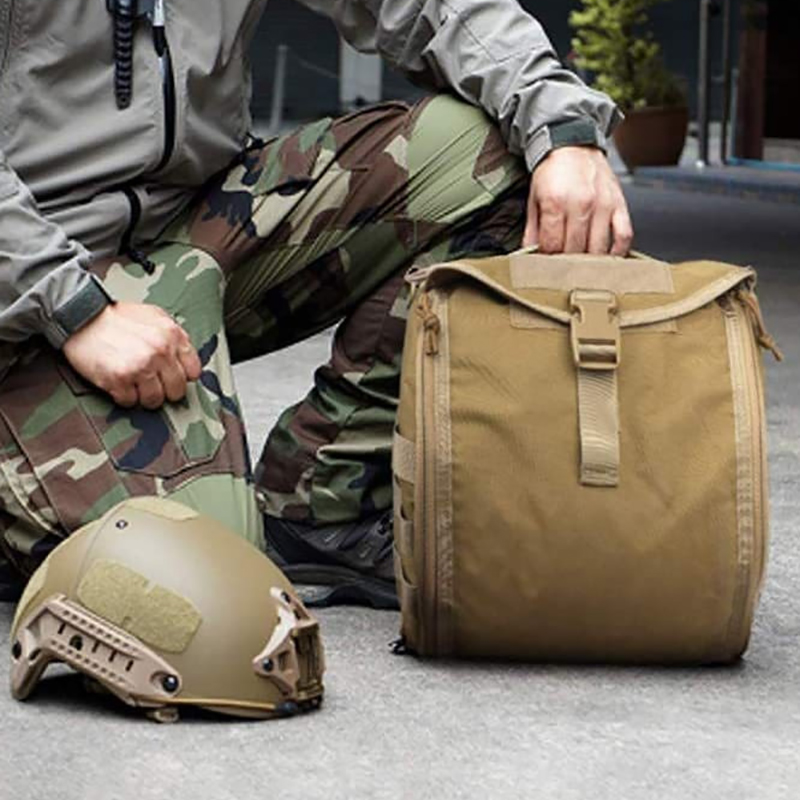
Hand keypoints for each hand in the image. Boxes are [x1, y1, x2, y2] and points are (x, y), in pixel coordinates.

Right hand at [63, 302, 201, 408]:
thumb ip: (174, 337)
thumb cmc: (116, 318)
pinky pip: (130, 402)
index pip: (194, 372)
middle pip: (177, 390)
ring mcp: (140, 366)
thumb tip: (185, 359)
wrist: (80, 316)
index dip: (182, 376)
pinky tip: (118, 384)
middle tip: (151, 383)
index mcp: (172, 335)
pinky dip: (123, 397)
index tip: (171, 376)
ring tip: (133, 384)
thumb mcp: (154, 317)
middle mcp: (160, 351)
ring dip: (143, 396)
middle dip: (164, 390)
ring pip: (155, 400)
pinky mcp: (119, 379)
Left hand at [523, 146, 632, 255]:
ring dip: (588, 262)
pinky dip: (617, 252)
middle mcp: (581, 203)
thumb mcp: (534, 198)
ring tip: (580, 265)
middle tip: (561, 266)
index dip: (547, 259)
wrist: (573, 143)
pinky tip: (607, 259)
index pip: (552, 246)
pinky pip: (623, 236)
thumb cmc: (553, 172)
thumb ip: (532, 230)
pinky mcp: (619, 204)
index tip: (545, 263)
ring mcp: (603, 205)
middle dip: (565, 263)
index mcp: (556, 202)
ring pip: (598, 248)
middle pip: (574, 250)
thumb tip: (529, 255)